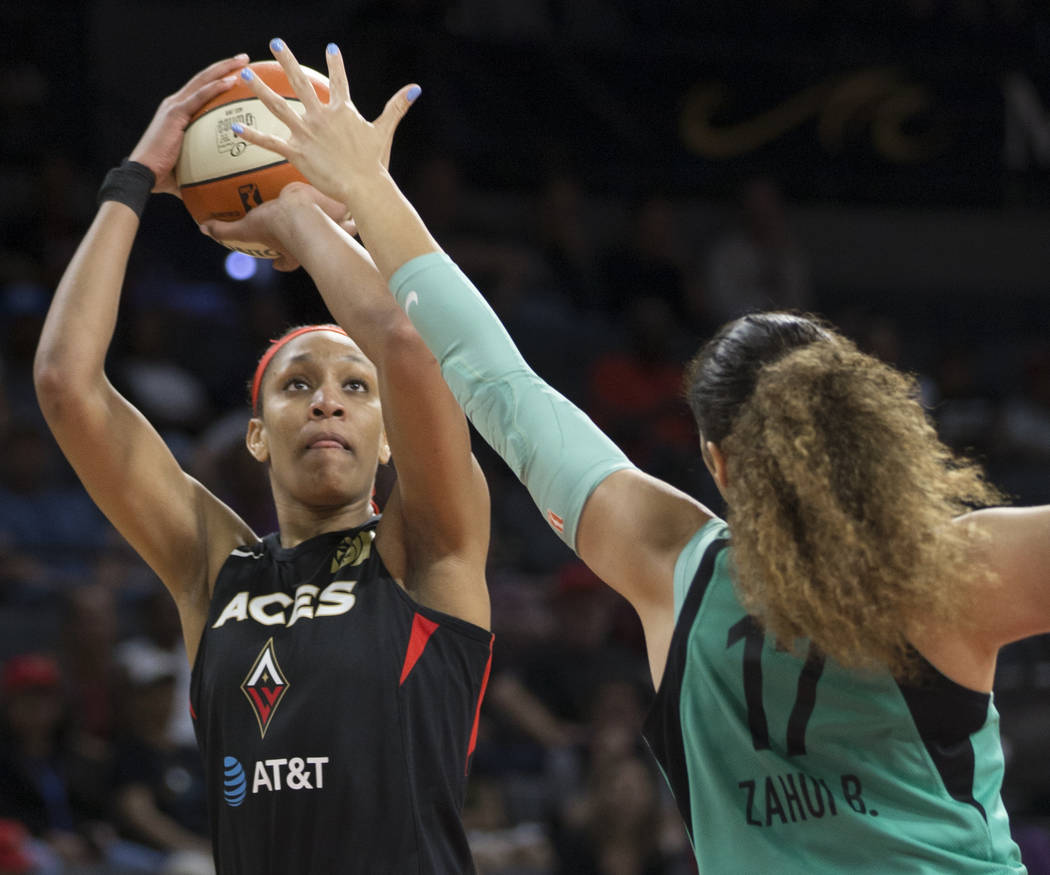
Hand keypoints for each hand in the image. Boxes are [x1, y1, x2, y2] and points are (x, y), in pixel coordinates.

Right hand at [129, 54, 248, 195]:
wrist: (143, 175)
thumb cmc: (164, 177)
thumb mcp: (189, 167)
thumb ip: (204, 169)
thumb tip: (221, 186)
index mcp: (178, 113)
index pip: (201, 90)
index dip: (218, 79)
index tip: (238, 73)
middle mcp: (175, 104)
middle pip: (204, 79)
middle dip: (225, 66)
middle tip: (245, 59)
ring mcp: (174, 106)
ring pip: (203, 81)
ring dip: (224, 69)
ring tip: (244, 61)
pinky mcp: (175, 113)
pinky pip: (199, 97)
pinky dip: (215, 88)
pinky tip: (232, 81)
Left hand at [200, 181, 351, 270]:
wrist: (307, 214)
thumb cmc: (280, 226)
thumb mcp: (250, 227)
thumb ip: (227, 230)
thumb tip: (204, 229)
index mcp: (292, 248)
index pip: (287, 261)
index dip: (282, 263)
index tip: (276, 262)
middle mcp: (314, 241)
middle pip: (315, 247)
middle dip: (312, 244)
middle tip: (311, 232)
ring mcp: (333, 230)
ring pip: (339, 232)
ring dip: (341, 229)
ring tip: (339, 214)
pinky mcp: (345, 215)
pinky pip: (351, 214)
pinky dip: (354, 210)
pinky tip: (350, 192)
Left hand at [229, 38, 417, 209]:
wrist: (364, 187)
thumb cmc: (375, 163)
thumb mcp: (385, 132)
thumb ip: (397, 107)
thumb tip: (416, 88)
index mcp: (342, 111)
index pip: (339, 81)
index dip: (336, 64)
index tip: (331, 47)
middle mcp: (321, 116)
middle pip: (300, 83)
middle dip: (288, 61)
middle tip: (276, 43)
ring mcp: (307, 133)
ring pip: (279, 106)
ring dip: (260, 89)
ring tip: (245, 74)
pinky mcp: (297, 152)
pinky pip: (270, 142)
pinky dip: (252, 137)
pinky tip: (235, 129)